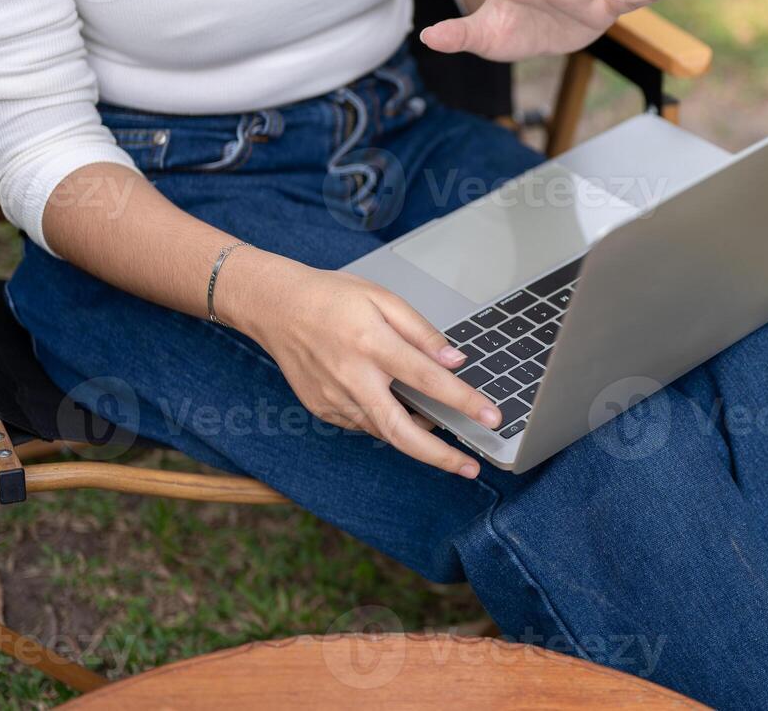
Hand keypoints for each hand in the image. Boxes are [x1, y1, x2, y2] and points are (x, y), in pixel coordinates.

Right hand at [218, 251, 499, 476]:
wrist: (275, 307)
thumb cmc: (332, 298)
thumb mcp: (383, 299)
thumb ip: (422, 332)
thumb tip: (455, 360)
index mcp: (370, 344)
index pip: (427, 379)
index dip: (462, 400)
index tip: (491, 416)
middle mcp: (351, 378)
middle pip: (401, 430)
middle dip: (440, 456)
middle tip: (471, 468)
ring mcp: (334, 399)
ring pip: (385, 432)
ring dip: (417, 438)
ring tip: (442, 429)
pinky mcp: (323, 410)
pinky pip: (366, 424)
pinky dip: (389, 422)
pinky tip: (399, 407)